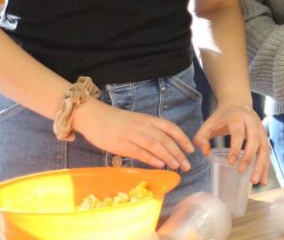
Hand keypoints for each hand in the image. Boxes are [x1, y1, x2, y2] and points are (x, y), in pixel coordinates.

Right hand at [73, 99, 193, 170]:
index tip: (191, 150)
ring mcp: (133, 134)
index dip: (182, 139)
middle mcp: (143, 125)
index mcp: (148, 119)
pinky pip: (139, 151)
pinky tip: (160, 165)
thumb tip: (163, 146)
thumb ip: (149, 131)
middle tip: (187, 166)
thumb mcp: (136, 122)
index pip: (171, 128)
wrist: (93, 116)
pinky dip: (151, 158)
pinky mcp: (121, 143)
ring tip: (177, 166)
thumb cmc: (115, 121)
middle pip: (166, 139)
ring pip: (155, 145)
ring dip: (168, 156)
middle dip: (179, 153)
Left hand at [194, 103, 269, 185]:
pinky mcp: (265, 137)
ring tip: (255, 181)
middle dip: (249, 157)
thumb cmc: (222, 117)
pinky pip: (267, 152)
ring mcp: (261, 129)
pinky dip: (266, 166)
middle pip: (255, 140)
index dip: (235, 148)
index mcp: (238, 117)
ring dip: (261, 165)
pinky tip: (263, 180)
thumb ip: (201, 137)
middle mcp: (252, 122)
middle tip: (241, 172)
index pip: (239, 133)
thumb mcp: (208, 124)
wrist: (238, 104)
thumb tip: (205, 153)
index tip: (230, 163)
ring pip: (264, 148)